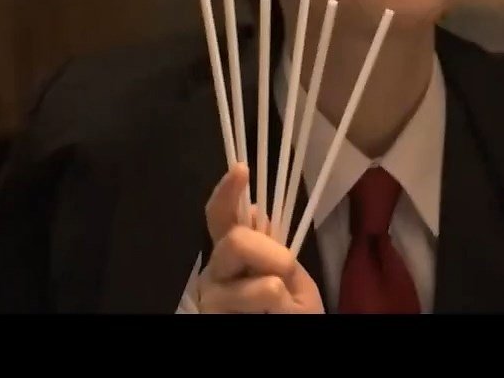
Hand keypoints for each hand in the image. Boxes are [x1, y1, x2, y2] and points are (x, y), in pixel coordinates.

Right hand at [196, 163, 324, 312]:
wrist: (291, 334)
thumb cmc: (291, 311)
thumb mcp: (293, 280)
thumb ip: (274, 250)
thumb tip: (255, 209)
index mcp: (233, 254)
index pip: (221, 217)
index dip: (227, 192)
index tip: (241, 168)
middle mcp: (215, 272)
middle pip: (235, 241)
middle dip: (271, 253)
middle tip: (286, 272)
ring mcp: (211, 298)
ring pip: (255, 281)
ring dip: (276, 289)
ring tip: (277, 304)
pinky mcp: (210, 317)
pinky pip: (262, 299)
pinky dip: (277, 308)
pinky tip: (267, 314)